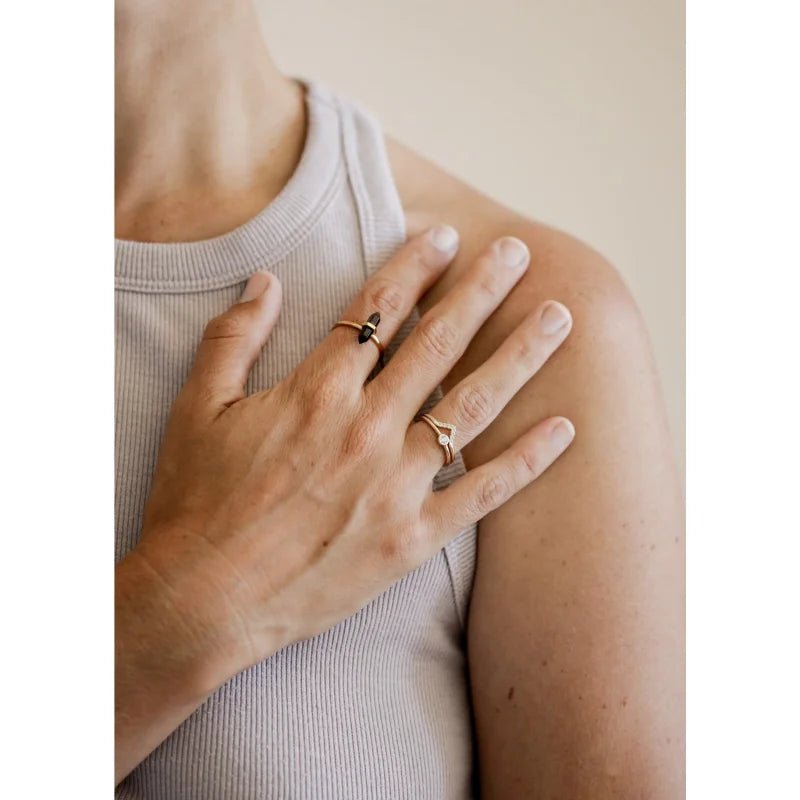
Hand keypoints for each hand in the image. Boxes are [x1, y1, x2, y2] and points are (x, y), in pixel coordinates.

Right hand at [126, 226, 574, 693]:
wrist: (203, 601)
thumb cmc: (196, 504)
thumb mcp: (197, 408)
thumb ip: (234, 337)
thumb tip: (267, 279)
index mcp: (316, 394)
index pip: (377, 311)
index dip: (413, 266)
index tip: (446, 236)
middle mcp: (366, 429)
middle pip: (438, 343)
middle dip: (482, 290)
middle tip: (518, 252)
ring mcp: (396, 485)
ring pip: (472, 406)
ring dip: (519, 356)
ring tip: (561, 318)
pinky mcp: (413, 538)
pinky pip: (483, 493)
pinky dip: (527, 461)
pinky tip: (564, 428)